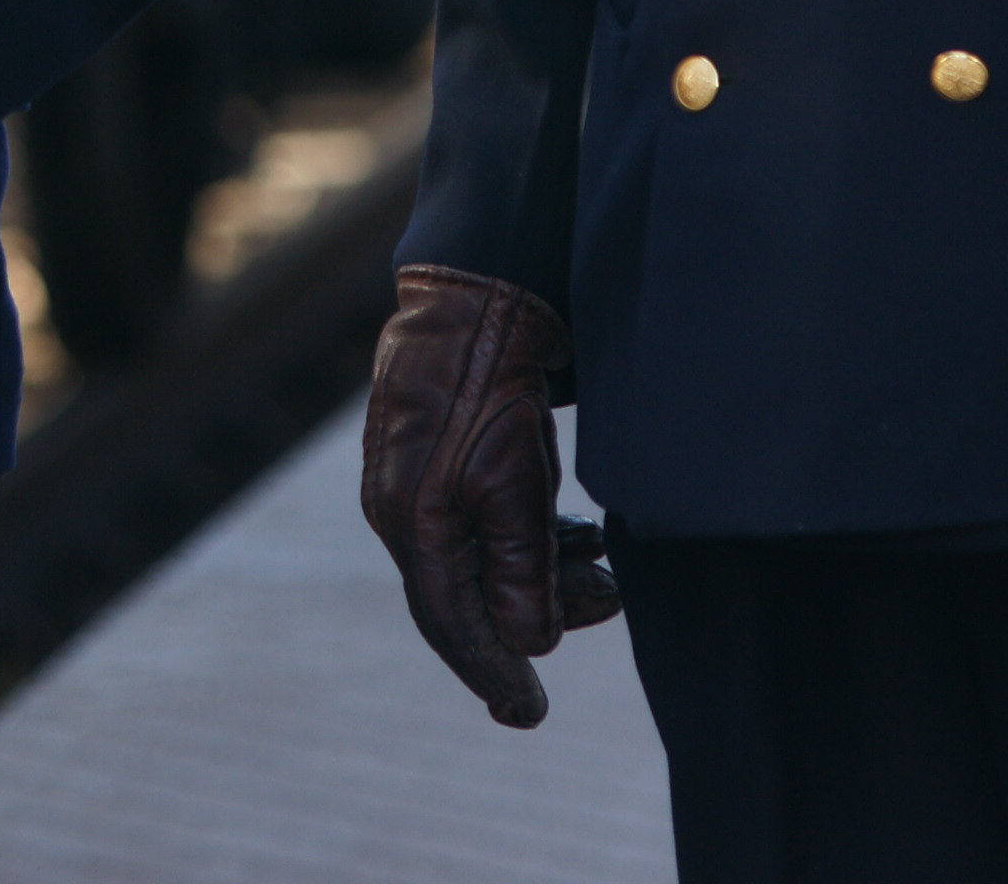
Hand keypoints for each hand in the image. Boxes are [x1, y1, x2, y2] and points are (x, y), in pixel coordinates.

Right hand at [361, 266, 619, 727]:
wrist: (473, 291)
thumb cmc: (492, 385)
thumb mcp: (515, 486)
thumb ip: (521, 572)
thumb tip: (526, 646)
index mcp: (412, 525)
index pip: (452, 624)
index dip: (493, 674)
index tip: (529, 716)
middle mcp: (401, 508)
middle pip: (470, 592)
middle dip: (540, 612)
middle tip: (607, 606)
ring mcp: (414, 478)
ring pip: (481, 554)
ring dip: (544, 569)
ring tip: (604, 565)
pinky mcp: (436, 450)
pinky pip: (482, 518)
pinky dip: (530, 535)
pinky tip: (578, 530)